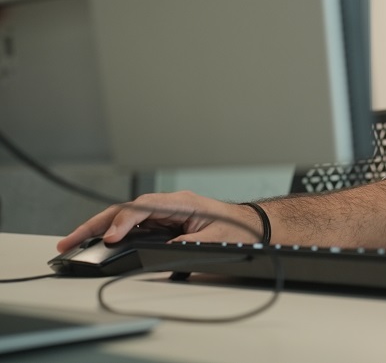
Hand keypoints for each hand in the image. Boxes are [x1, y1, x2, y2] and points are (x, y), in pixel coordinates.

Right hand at [56, 191, 261, 253]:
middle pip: (126, 209)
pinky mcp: (162, 221)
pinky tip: (97, 241)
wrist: (250, 225)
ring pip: (125, 216)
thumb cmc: (236, 229)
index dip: (124, 222)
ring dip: (99, 228)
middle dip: (96, 223)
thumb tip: (165, 248)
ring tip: (73, 240)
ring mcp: (164, 212)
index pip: (144, 208)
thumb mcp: (215, 239)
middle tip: (69, 239)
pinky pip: (132, 224)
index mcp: (182, 202)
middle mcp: (169, 204)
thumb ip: (189, 242)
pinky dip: (112, 232)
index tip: (110, 238)